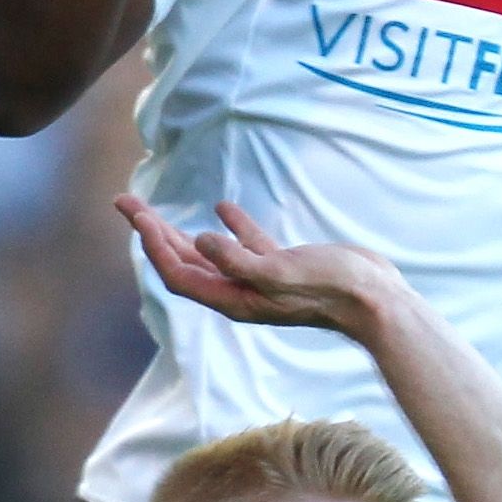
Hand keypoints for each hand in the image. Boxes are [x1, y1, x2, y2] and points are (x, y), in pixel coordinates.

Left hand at [119, 196, 416, 340]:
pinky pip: (247, 247)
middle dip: (152, 234)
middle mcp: (241, 292)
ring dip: (179, 232)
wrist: (375, 300)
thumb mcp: (280, 272)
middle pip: (183, 264)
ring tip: (154, 210)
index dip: (153, 245)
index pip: (178, 273)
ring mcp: (261, 280)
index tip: (138, 212)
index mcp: (234, 299)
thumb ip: (238, 259)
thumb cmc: (330, 288)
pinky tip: (222, 207)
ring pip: (209, 255)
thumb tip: (200, 241)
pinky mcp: (283, 267)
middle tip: (126, 202)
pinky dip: (230, 227)